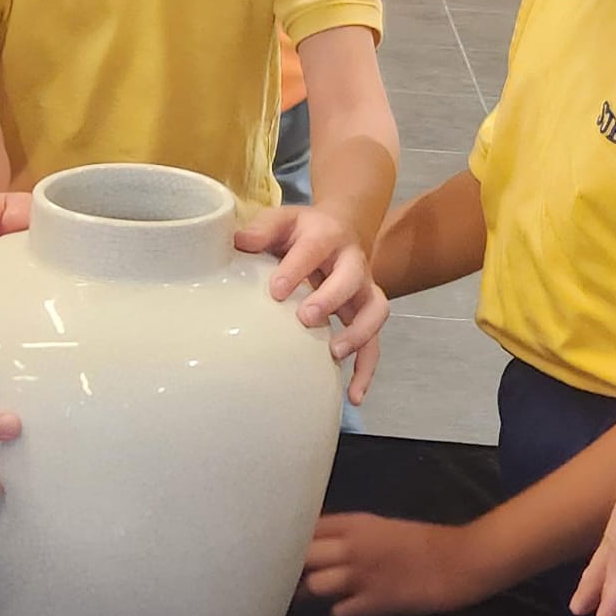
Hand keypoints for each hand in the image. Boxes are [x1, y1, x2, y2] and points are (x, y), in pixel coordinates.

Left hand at [235, 205, 388, 403]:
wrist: (340, 229)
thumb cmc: (302, 232)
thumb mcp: (283, 220)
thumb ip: (262, 229)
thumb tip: (239, 241)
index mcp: (326, 234)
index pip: (314, 248)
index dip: (296, 269)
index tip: (276, 291)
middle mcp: (352, 261)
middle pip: (351, 277)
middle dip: (331, 298)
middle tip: (306, 318)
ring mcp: (364, 288)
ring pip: (375, 309)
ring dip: (358, 333)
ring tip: (334, 354)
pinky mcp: (366, 313)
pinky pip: (375, 342)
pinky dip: (367, 369)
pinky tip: (352, 394)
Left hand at [303, 514, 475, 615]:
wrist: (457, 560)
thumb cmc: (423, 540)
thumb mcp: (383, 526)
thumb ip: (352, 533)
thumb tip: (323, 543)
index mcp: (357, 522)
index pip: (309, 525)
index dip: (294, 536)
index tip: (287, 544)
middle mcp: (354, 545)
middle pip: (304, 554)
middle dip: (296, 565)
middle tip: (294, 574)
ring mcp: (362, 575)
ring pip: (315, 585)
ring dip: (315, 591)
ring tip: (318, 594)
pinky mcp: (374, 602)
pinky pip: (339, 612)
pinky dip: (340, 612)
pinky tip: (347, 608)